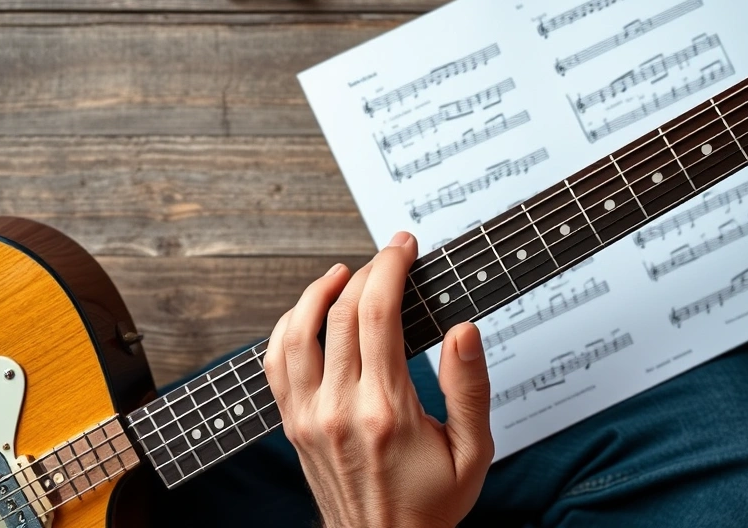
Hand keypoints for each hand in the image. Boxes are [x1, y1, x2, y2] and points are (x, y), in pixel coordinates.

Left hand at [264, 231, 494, 527]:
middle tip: (388, 255)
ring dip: (317, 291)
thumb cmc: (430, 505)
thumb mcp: (473, 452)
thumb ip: (469, 388)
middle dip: (367, 270)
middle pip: (341, 313)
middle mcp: (340, 408)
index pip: (379, 314)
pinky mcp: (292, 425)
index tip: (404, 245)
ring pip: (296, 332)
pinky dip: (286, 328)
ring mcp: (308, 417)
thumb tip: (463, 331)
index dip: (391, 267)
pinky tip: (307, 314)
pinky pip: (275, 364)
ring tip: (342, 273)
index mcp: (387, 410)